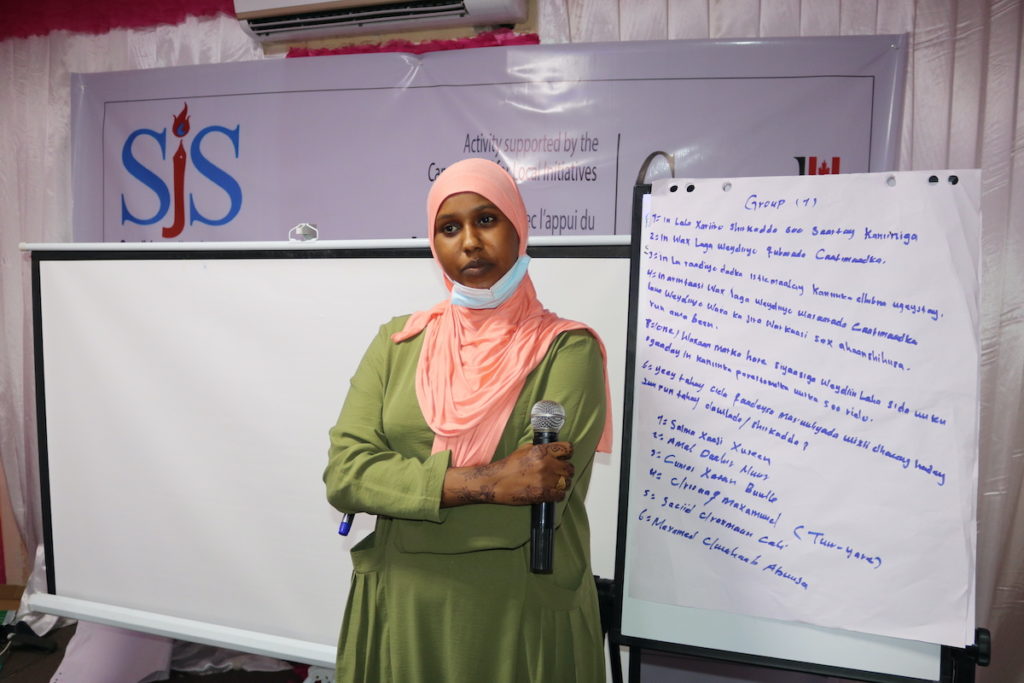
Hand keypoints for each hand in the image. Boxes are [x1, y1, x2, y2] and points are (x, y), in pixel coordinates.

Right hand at [441, 441, 574, 506]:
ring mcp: (544, 480)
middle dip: (566, 470)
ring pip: (567, 482)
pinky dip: (558, 494)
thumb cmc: (508, 465)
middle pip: (569, 468)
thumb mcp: (524, 449)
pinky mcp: (542, 494)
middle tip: (561, 473)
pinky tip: (553, 493)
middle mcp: (545, 464)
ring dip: (564, 483)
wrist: (495, 482)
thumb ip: (540, 448)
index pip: (567, 449)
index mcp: (541, 451)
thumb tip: (552, 449)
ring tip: (557, 484)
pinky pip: (560, 495)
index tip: (565, 457)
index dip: (567, 453)